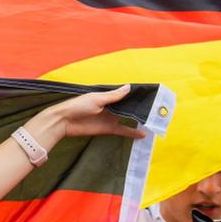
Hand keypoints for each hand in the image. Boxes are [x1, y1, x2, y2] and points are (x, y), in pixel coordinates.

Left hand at [24, 84, 143, 150]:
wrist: (64, 122)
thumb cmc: (78, 106)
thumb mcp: (97, 99)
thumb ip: (114, 95)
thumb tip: (129, 87)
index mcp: (107, 96)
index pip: (125, 94)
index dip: (136, 95)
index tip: (151, 95)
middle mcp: (110, 106)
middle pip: (128, 107)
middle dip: (140, 108)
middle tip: (156, 110)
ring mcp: (109, 118)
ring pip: (127, 118)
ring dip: (138, 120)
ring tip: (153, 122)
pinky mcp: (107, 129)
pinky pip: (122, 130)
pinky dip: (131, 133)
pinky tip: (142, 134)